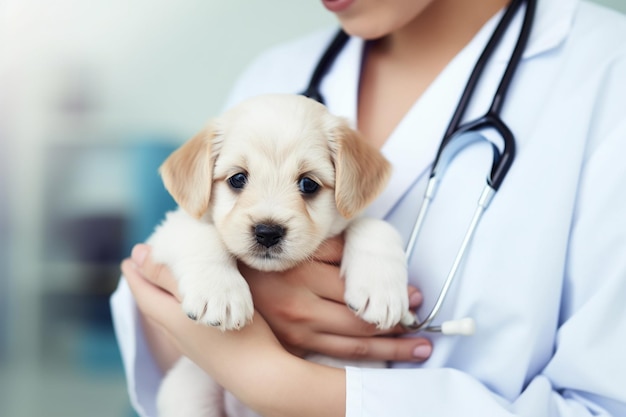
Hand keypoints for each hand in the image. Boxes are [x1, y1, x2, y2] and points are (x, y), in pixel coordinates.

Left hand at [120, 245, 283, 369]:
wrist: (260, 374)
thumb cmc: (233, 332)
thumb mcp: (198, 295)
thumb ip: (167, 276)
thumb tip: (137, 254)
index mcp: (170, 319)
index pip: (143, 294)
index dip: (134, 275)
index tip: (129, 260)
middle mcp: (176, 333)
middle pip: (153, 306)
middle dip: (148, 285)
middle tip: (148, 266)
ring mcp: (193, 343)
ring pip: (169, 315)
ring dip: (165, 295)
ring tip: (170, 279)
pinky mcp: (209, 348)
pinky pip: (185, 322)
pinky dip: (183, 305)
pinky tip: (198, 302)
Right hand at [242, 235, 432, 361]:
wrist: (224, 282)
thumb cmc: (268, 259)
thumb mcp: (300, 246)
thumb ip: (336, 248)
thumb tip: (376, 260)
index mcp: (303, 277)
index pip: (361, 293)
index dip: (392, 297)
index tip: (414, 297)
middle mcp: (299, 310)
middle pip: (361, 325)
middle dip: (398, 326)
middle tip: (421, 325)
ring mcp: (295, 334)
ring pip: (353, 348)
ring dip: (389, 348)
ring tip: (417, 346)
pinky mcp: (291, 347)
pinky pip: (333, 359)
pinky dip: (362, 360)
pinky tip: (382, 357)